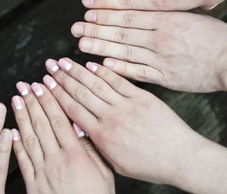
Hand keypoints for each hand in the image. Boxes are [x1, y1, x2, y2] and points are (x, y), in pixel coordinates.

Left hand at [12, 82, 113, 193]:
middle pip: (42, 125)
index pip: (60, 120)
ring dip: (21, 117)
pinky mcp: (33, 186)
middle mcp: (57, 161)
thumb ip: (91, 148)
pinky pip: (22, 161)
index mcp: (76, 155)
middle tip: (24, 84)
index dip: (50, 100)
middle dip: (32, 102)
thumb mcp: (104, 173)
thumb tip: (81, 125)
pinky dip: (15, 145)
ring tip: (15, 99)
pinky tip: (10, 131)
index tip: (44, 84)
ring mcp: (43, 173)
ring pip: (29, 139)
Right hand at [41, 57, 204, 186]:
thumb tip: (80, 131)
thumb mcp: (117, 163)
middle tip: (49, 66)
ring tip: (64, 60)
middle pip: (80, 93)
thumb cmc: (151, 165)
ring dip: (78, 70)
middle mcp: (111, 118)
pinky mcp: (143, 98)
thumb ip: (97, 145)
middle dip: (61, 78)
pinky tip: (93, 63)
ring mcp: (127, 105)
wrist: (181, 158)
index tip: (45, 84)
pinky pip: (119, 81)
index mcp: (102, 136)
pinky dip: (105, 71)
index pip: (72, 110)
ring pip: (96, 84)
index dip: (56, 95)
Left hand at [71, 10, 226, 92]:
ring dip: (101, 47)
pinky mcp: (165, 77)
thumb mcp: (192, 14)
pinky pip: (137, 73)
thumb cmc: (216, 35)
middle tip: (76, 26)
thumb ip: (168, 10)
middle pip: (121, 30)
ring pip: (125, 50)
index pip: (129, 12)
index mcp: (166, 18)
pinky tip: (103, 66)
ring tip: (81, 43)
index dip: (106, 10)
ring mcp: (161, 58)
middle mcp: (160, 37)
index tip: (88, 8)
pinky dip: (120, 68)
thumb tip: (148, 0)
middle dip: (96, 27)